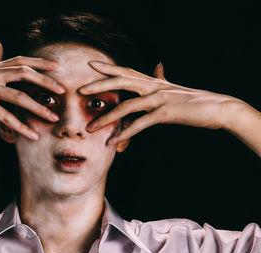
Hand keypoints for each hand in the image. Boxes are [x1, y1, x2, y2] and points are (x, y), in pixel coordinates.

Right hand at [0, 42, 65, 139]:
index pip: (20, 61)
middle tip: (62, 90)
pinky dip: (20, 127)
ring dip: (38, 107)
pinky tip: (32, 135)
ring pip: (18, 96)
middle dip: (45, 81)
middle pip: (24, 72)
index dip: (39, 62)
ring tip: (53, 117)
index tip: (56, 66)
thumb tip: (0, 46)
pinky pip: (5, 117)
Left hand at [78, 61, 245, 144]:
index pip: (127, 71)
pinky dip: (126, 133)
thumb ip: (160, 79)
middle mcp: (154, 86)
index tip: (91, 64)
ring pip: (127, 106)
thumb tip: (157, 66)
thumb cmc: (193, 101)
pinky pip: (141, 124)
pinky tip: (114, 142)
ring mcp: (160, 98)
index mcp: (153, 81)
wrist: (218, 108)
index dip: (109, 67)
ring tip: (90, 128)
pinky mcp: (166, 112)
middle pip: (122, 81)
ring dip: (107, 118)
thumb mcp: (173, 89)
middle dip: (100, 85)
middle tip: (80, 90)